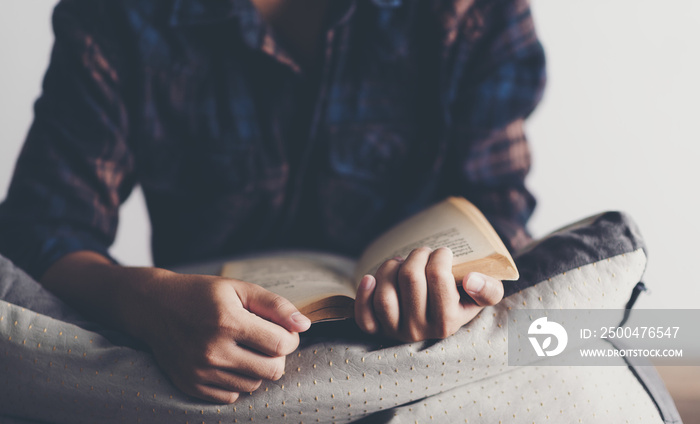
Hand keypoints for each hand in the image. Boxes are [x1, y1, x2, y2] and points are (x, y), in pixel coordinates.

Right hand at [41, 251, 310, 403]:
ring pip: (255, 384)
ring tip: (244, 348)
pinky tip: (228, 361)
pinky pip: (233, 396)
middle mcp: (213, 350)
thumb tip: (305, 325)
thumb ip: (275, 305)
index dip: (290, 338)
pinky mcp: (191, 386)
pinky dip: (238, 381)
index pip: (281, 344)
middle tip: (267, 341)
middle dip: (278, 356)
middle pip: (273, 370)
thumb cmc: (200, 294)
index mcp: (227, 321)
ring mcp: (200, 372)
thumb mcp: (238, 288)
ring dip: (258, 368)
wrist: (153, 307)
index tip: (283, 331)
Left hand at [353, 247, 503, 341]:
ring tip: (401, 263)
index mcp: (447, 323)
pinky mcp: (375, 330)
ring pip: (385, 292)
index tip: (443, 253)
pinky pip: (363, 315)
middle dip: (417, 255)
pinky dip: (363, 294)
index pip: (438, 278)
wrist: (439, 318)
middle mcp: (419, 331)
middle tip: (423, 253)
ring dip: (390, 267)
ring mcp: (394, 332)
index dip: (440, 256)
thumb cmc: (461, 300)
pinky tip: (370, 278)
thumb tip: (471, 279)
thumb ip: (489, 289)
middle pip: (410, 278)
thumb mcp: (483, 296)